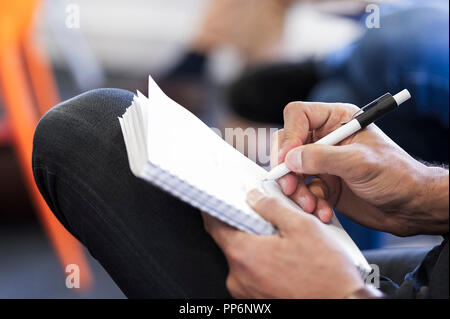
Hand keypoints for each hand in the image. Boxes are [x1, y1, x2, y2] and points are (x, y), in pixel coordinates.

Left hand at [202, 189, 363, 297]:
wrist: (343, 304)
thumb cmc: (327, 275)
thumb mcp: (302, 227)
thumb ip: (272, 208)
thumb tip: (255, 197)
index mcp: (245, 255)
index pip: (214, 224)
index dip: (216, 207)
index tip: (220, 199)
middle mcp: (239, 277)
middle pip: (230, 241)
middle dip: (244, 226)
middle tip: (264, 219)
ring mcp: (247, 292)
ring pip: (243, 258)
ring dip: (256, 246)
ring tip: (282, 243)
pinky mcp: (257, 300)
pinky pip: (252, 274)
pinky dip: (263, 263)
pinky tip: (284, 260)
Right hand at [273, 101, 448, 235]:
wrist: (410, 207)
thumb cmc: (396, 176)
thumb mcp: (360, 163)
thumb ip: (323, 158)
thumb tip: (290, 158)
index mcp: (337, 120)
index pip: (299, 115)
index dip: (290, 135)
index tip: (287, 159)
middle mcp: (326, 139)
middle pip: (288, 144)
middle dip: (287, 168)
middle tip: (290, 186)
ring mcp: (323, 162)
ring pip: (292, 171)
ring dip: (297, 191)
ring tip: (311, 205)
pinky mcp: (323, 184)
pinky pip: (303, 191)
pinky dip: (310, 203)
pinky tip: (323, 211)